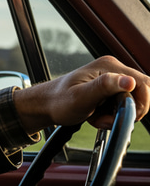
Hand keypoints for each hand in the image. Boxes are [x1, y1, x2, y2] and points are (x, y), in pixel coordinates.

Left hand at [12, 56, 149, 133]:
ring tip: (97, 117)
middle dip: (126, 111)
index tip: (125, 116)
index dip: (139, 104)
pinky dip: (110, 114)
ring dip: (116, 114)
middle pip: (138, 93)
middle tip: (106, 118)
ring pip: (129, 101)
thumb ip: (105, 87)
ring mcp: (110, 79)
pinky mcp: (106, 90)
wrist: (44, 106)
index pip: (142, 84)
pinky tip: (95, 116)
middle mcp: (111, 69)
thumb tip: (129, 81)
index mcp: (108, 66)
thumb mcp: (81, 97)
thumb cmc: (58, 101)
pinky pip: (119, 105)